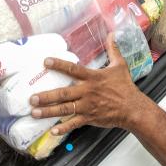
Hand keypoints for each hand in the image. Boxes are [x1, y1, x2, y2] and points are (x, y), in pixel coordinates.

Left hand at [30, 34, 145, 134]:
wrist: (132, 108)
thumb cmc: (125, 86)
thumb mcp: (120, 65)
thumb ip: (113, 49)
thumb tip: (112, 34)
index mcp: (93, 77)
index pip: (73, 69)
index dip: (59, 65)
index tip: (46, 61)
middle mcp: (87, 91)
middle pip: (64, 93)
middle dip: (47, 96)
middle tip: (32, 98)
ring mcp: (88, 106)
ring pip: (65, 109)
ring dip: (49, 111)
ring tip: (35, 112)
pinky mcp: (90, 118)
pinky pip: (74, 123)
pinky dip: (64, 128)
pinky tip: (53, 131)